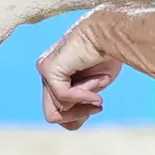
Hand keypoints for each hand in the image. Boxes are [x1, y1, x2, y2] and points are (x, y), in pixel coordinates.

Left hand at [38, 12, 120, 128]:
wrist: (111, 31)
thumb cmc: (109, 53)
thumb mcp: (95, 86)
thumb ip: (81, 102)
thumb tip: (72, 123)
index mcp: (57, 76)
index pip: (59, 110)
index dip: (79, 114)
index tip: (98, 104)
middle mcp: (46, 73)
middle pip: (53, 114)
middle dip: (78, 113)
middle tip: (98, 104)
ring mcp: (44, 71)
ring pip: (57, 110)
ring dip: (83, 101)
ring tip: (97, 83)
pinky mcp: (47, 69)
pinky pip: (63, 97)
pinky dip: (82, 97)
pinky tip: (96, 92)